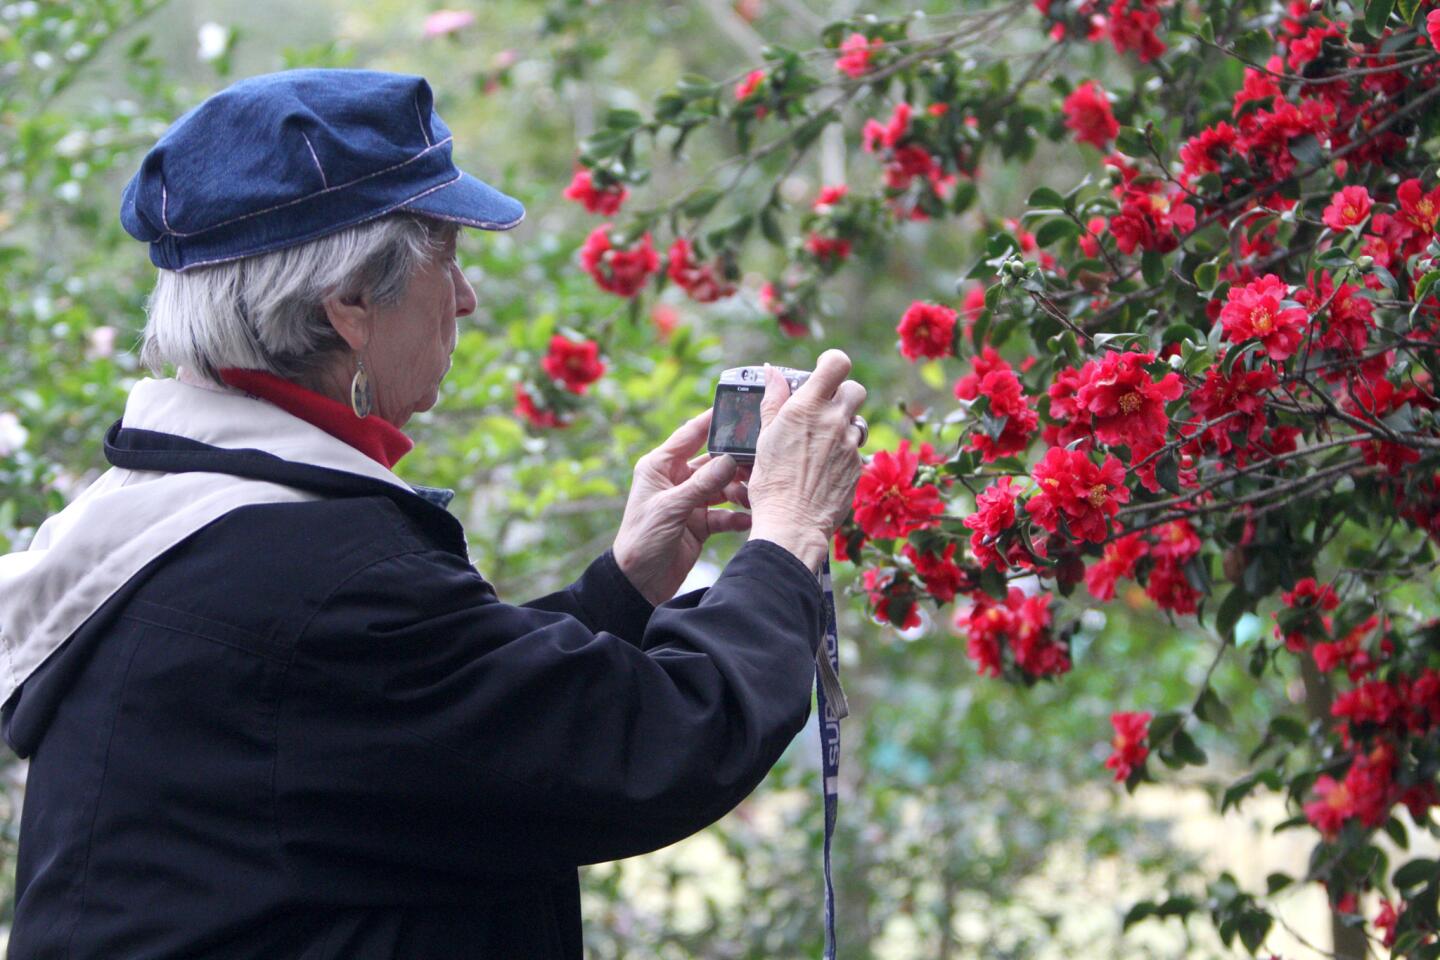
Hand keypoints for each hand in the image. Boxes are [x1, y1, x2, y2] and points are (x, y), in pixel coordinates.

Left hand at [612, 409, 753, 604]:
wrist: (638, 583)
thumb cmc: (642, 540)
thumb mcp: (671, 508)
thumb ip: (701, 484)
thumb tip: (730, 460)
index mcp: (660, 467)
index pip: (690, 434)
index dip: (712, 420)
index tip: (737, 408)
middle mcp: (676, 479)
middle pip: (713, 462)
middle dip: (735, 463)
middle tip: (760, 462)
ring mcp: (689, 501)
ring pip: (723, 487)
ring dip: (740, 492)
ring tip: (756, 496)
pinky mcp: (700, 523)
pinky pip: (724, 514)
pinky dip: (737, 516)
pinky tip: (750, 519)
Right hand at [747, 349, 866, 571]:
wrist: (792, 524)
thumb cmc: (771, 481)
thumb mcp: (765, 437)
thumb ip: (773, 401)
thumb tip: (773, 372)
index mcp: (808, 407)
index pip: (837, 363)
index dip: (831, 362)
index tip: (823, 369)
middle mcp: (834, 421)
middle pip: (855, 389)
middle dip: (842, 394)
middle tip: (824, 408)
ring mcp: (850, 445)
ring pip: (857, 422)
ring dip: (844, 426)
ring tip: (822, 443)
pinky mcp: (857, 466)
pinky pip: (856, 450)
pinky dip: (843, 453)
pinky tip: (825, 468)